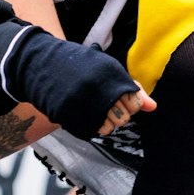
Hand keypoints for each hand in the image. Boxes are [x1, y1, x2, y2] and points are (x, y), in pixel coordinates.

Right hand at [0, 18, 154, 140]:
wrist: (41, 64)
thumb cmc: (78, 65)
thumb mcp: (106, 68)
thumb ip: (130, 87)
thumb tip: (152, 107)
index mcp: (109, 73)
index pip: (135, 101)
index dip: (129, 102)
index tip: (117, 96)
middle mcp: (97, 89)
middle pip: (124, 117)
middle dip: (118, 113)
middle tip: (104, 102)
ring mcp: (82, 103)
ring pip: (109, 126)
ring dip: (105, 121)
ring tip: (93, 108)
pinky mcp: (68, 115)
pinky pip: (91, 130)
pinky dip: (91, 125)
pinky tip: (84, 114)